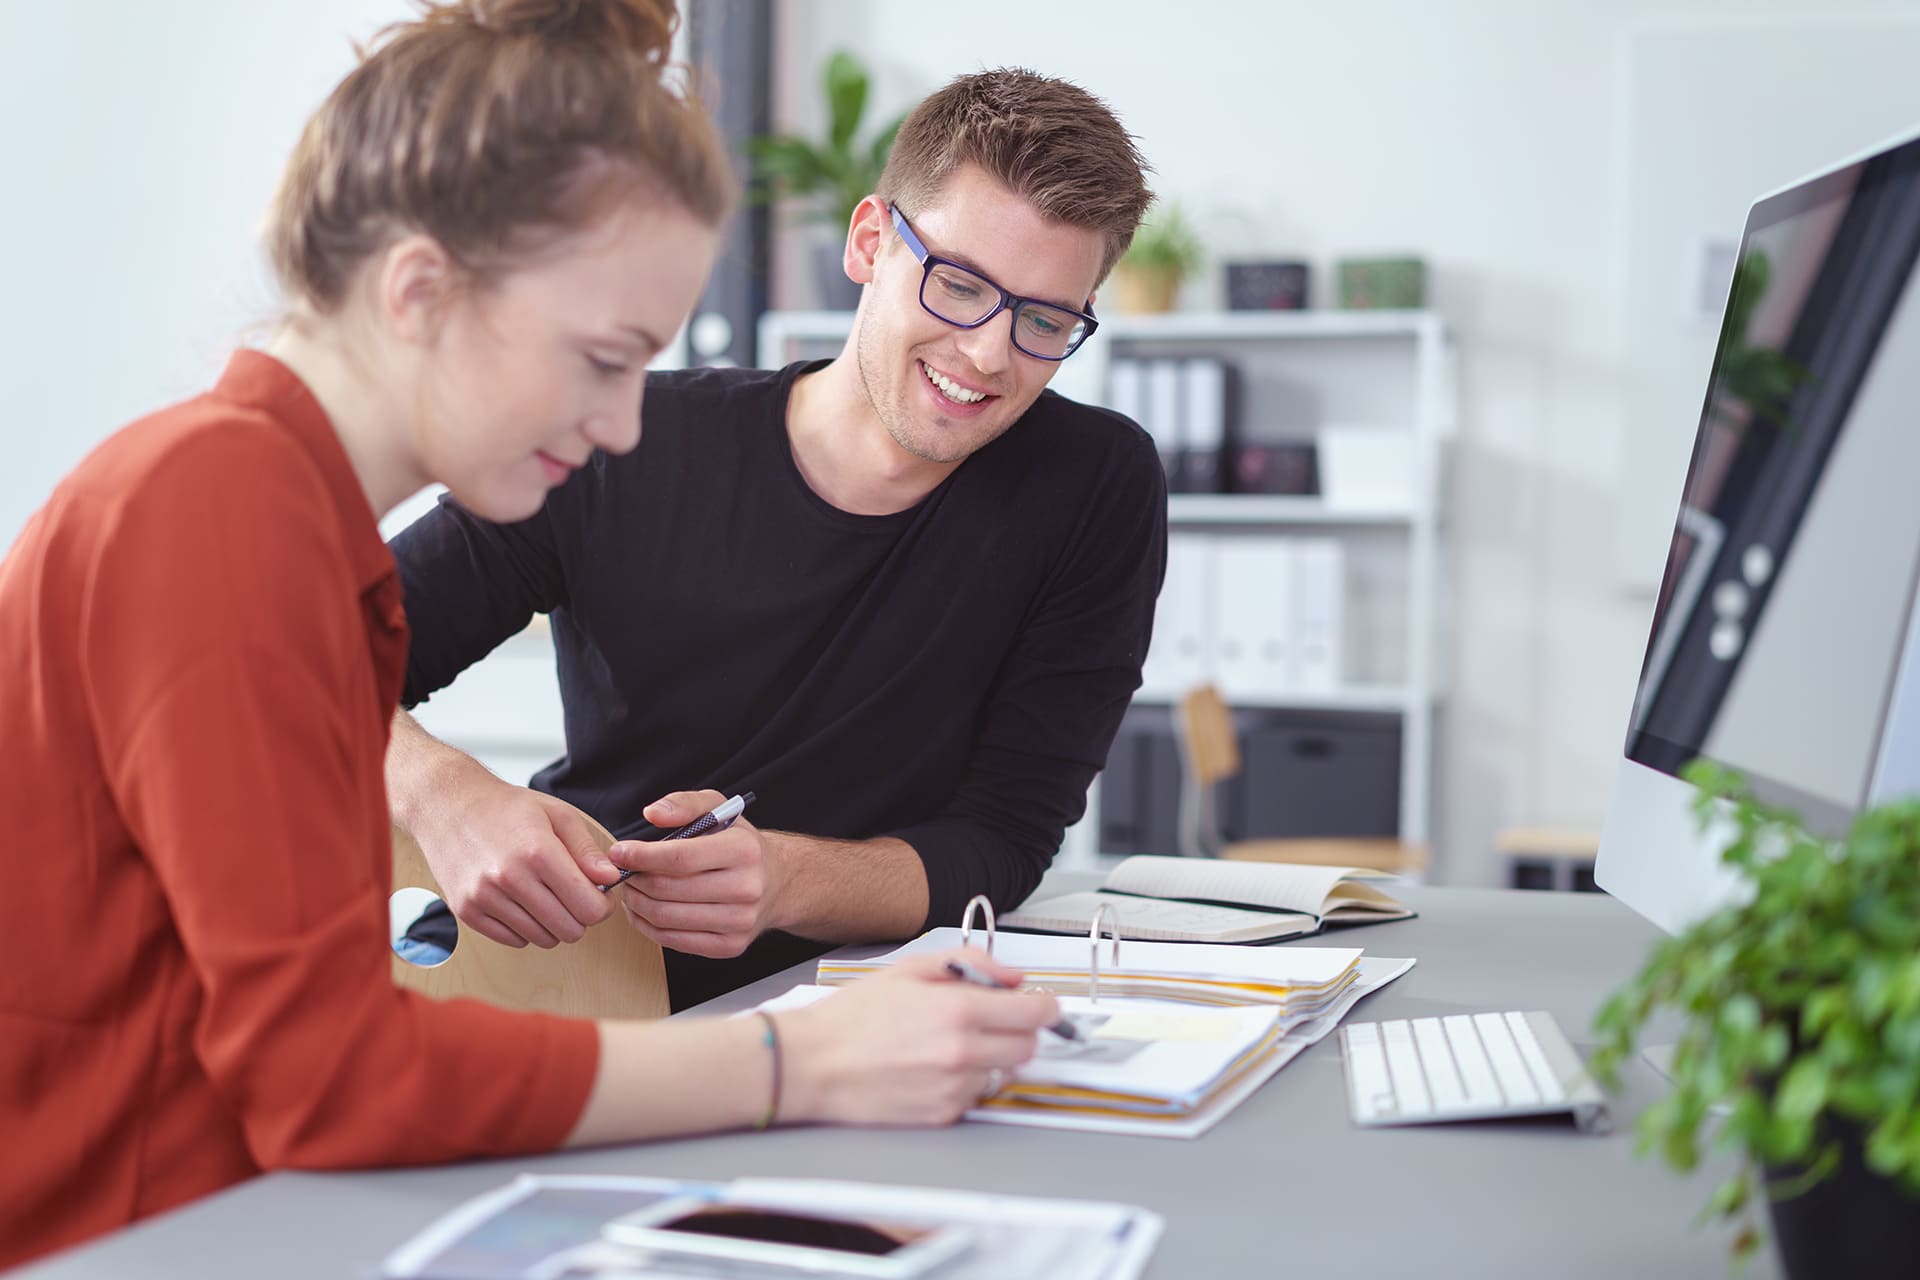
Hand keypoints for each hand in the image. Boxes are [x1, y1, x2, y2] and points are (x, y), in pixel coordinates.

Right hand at [410, 775, 618, 947]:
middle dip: (580, 916)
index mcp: (538, 852)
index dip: (602, 905)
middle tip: (574, 895)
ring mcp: (484, 897)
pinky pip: (514, 940)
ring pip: (542, 939)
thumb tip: (610, 879)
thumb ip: (587, 850)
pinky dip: (526, 927)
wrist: (448, 804)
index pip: (589, 908)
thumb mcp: (557, 815)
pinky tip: (523, 902)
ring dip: (552, 923)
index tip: (599, 894)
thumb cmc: (506, 807)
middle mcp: (509, 878)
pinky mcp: (467, 910)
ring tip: (546, 895)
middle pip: (569, 930)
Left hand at [608, 791, 784, 958]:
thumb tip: (652, 814)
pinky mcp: (730, 946)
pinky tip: (642, 910)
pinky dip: (648, 927)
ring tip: (630, 889)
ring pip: (666, 918)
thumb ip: (684, 803)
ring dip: (636, 904)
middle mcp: (747, 888)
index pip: (680, 857)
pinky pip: (674, 941)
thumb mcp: (718, 810)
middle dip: (634, 880)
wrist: (777, 883)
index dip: (641, 856)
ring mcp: (740, 921)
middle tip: (621, 872)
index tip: (618, 853)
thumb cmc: (740, 845)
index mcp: (744, 850)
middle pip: (668, 890)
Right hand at [774, 948, 1060, 1125]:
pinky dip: (966, 1082)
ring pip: (1003, 1073)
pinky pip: (975, 1097)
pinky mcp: (942, 1115)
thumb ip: (971, 964)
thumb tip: (1012, 976)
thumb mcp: (910, 969)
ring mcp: (954, 1088)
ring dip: (991, 1058)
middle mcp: (962, 1052)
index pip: (1035, 1013)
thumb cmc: (852, 1018)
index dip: (1045, 1006)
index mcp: (957, 1010)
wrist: (812, 1064)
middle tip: (996, 1021)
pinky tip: (933, 1067)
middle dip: (1020, 1032)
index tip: (1042, 1005)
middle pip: (1029, 1048)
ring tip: (950, 1045)